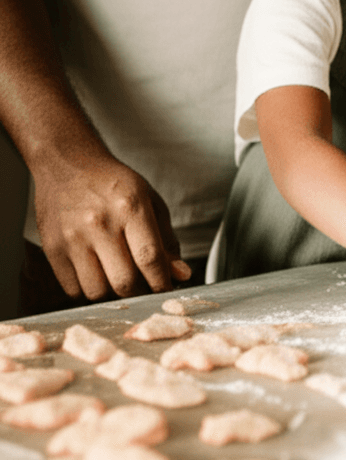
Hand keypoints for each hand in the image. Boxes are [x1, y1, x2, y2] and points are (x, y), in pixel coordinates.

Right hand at [33, 152, 189, 300]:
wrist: (68, 165)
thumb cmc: (111, 183)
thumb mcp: (150, 201)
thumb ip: (167, 239)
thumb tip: (180, 273)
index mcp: (131, 208)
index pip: (150, 258)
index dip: (162, 281)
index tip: (167, 288)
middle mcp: (100, 223)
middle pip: (124, 281)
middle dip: (140, 292)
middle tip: (145, 287)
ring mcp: (72, 238)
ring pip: (97, 292)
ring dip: (113, 295)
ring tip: (120, 279)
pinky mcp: (52, 248)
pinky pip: (73, 289)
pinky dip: (89, 291)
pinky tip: (97, 275)